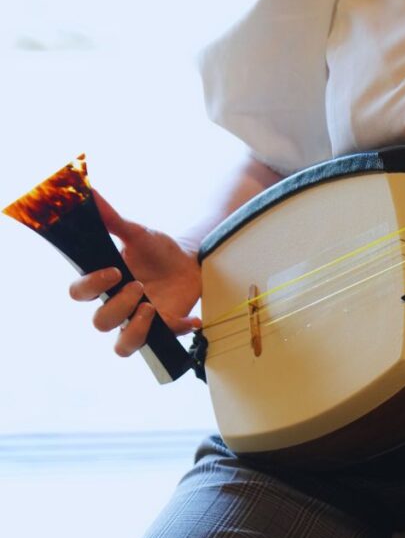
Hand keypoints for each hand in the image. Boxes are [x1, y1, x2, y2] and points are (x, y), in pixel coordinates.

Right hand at [68, 191, 201, 356]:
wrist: (189, 260)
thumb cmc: (157, 250)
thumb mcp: (138, 233)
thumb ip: (113, 219)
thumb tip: (90, 191)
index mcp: (103, 284)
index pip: (79, 293)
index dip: (90, 286)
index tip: (114, 271)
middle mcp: (117, 306)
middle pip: (99, 323)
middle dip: (118, 307)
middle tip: (139, 286)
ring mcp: (139, 321)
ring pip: (122, 347)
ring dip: (135, 332)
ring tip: (152, 309)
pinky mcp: (164, 328)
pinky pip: (165, 341)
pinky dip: (179, 330)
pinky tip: (192, 319)